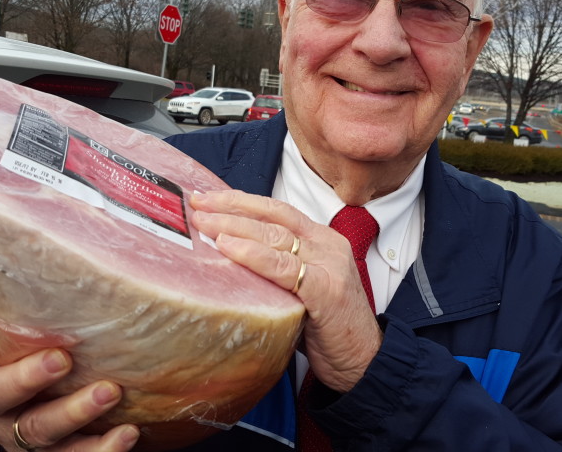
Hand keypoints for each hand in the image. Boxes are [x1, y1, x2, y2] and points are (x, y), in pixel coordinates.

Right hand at [0, 298, 139, 450]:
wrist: (22, 426)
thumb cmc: (18, 370)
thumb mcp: (5, 339)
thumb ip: (13, 307)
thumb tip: (32, 250)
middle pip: (0, 395)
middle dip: (28, 378)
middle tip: (60, 358)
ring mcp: (22, 434)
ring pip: (43, 429)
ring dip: (77, 411)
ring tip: (108, 392)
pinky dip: (103, 447)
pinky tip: (126, 432)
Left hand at [189, 190, 381, 392]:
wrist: (364, 362)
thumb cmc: (328, 330)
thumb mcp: (301, 290)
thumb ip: (276, 271)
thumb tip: (226, 259)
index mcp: (322, 241)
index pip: (278, 211)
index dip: (242, 201)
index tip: (208, 199)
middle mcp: (327, 246)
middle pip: (273, 217)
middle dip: (231, 208)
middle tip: (197, 205)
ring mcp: (329, 266)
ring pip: (276, 237)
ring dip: (235, 227)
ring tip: (204, 224)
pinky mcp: (327, 290)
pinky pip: (285, 268)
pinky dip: (254, 256)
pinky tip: (229, 248)